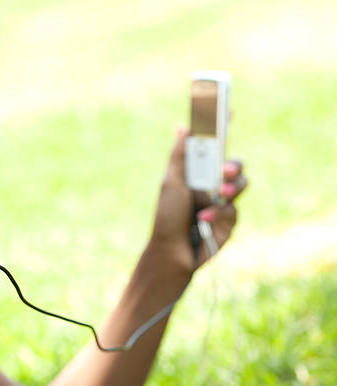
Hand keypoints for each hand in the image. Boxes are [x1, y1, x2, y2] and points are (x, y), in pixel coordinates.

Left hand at [149, 127, 246, 275]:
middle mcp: (211, 185)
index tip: (228, 110)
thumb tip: (183, 126)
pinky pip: (234, 210)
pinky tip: (203, 220)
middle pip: (233, 165)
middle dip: (232, 165)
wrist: (172, 252)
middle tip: (222, 171)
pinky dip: (219, 214)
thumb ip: (180, 156)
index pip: (213, 147)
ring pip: (241, 184)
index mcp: (196, 172)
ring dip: (231, 188)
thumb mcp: (172, 183)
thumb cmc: (167, 217)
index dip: (222, 129)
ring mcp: (222, 203)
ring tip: (220, 195)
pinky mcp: (229, 221)